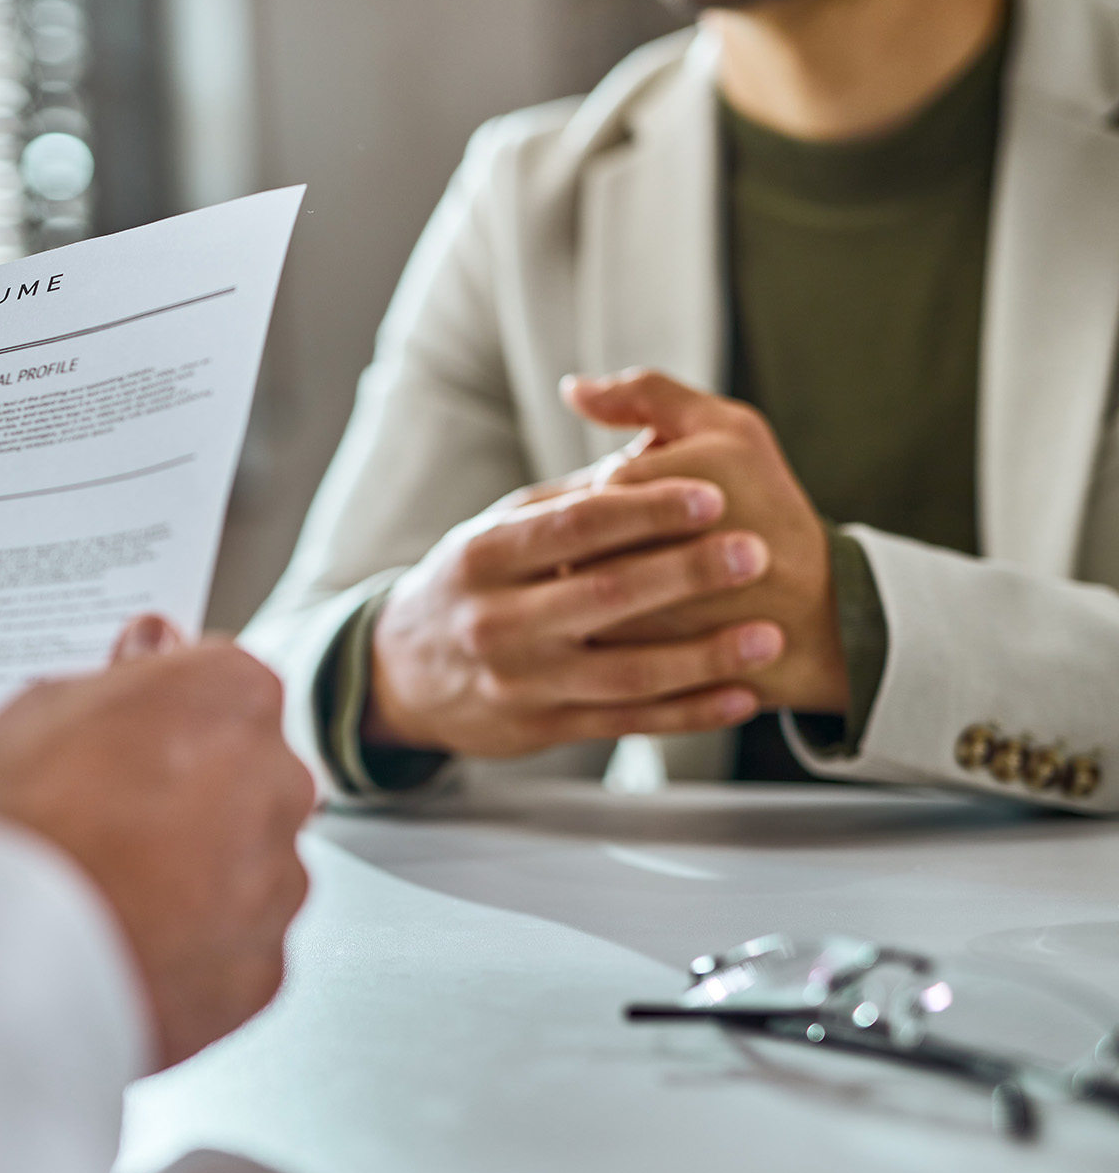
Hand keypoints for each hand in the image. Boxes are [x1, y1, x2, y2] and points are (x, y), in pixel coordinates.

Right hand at [0, 616, 314, 1068]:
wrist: (6, 967)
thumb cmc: (14, 827)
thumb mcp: (33, 712)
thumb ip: (116, 675)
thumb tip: (152, 643)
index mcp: (231, 697)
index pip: (222, 686)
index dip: (168, 716)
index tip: (128, 738)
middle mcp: (277, 783)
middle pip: (246, 776)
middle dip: (194, 795)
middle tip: (109, 825)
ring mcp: (277, 882)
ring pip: (249, 867)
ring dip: (200, 877)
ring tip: (113, 897)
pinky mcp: (262, 969)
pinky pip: (237, 949)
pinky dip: (196, 951)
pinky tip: (132, 948)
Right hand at [365, 475, 784, 759]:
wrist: (402, 673)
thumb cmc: (470, 584)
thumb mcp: (497, 529)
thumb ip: (573, 498)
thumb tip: (654, 444)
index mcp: (485, 555)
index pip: (575, 527)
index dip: (647, 510)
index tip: (714, 495)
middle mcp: (497, 620)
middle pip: (605, 595)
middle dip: (688, 574)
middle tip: (757, 552)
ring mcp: (520, 680)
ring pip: (625, 671)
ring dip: (704, 656)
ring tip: (768, 636)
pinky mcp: (541, 728)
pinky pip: (627, 722)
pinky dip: (689, 713)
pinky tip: (741, 697)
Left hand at [564, 370, 848, 712]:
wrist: (820, 617)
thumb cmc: (769, 509)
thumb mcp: (728, 430)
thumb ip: (646, 396)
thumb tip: (572, 387)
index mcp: (654, 485)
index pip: (598, 484)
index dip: (636, 492)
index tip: (684, 508)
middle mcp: (634, 552)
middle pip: (577, 537)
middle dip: (613, 538)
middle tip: (669, 547)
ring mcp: (627, 618)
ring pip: (573, 586)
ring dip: (598, 579)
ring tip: (662, 582)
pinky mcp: (630, 669)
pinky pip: (585, 635)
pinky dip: (603, 624)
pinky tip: (650, 618)